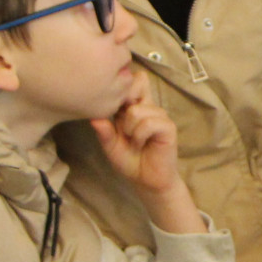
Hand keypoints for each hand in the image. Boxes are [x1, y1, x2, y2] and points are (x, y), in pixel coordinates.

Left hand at [90, 76, 179, 196]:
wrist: (147, 181)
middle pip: (139, 81)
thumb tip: (94, 118)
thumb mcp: (110, 146)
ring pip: (137, 110)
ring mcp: (160, 115)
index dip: (120, 88)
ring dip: (130, 129)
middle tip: (122, 123)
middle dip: (125, 101)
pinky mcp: (168, 127)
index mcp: (134, 106)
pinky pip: (148, 123)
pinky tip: (141, 144)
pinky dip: (140, 136)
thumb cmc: (131, 161)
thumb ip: (104, 132)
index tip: (113, 110)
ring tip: (133, 141)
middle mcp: (148, 106)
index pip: (132, 80)